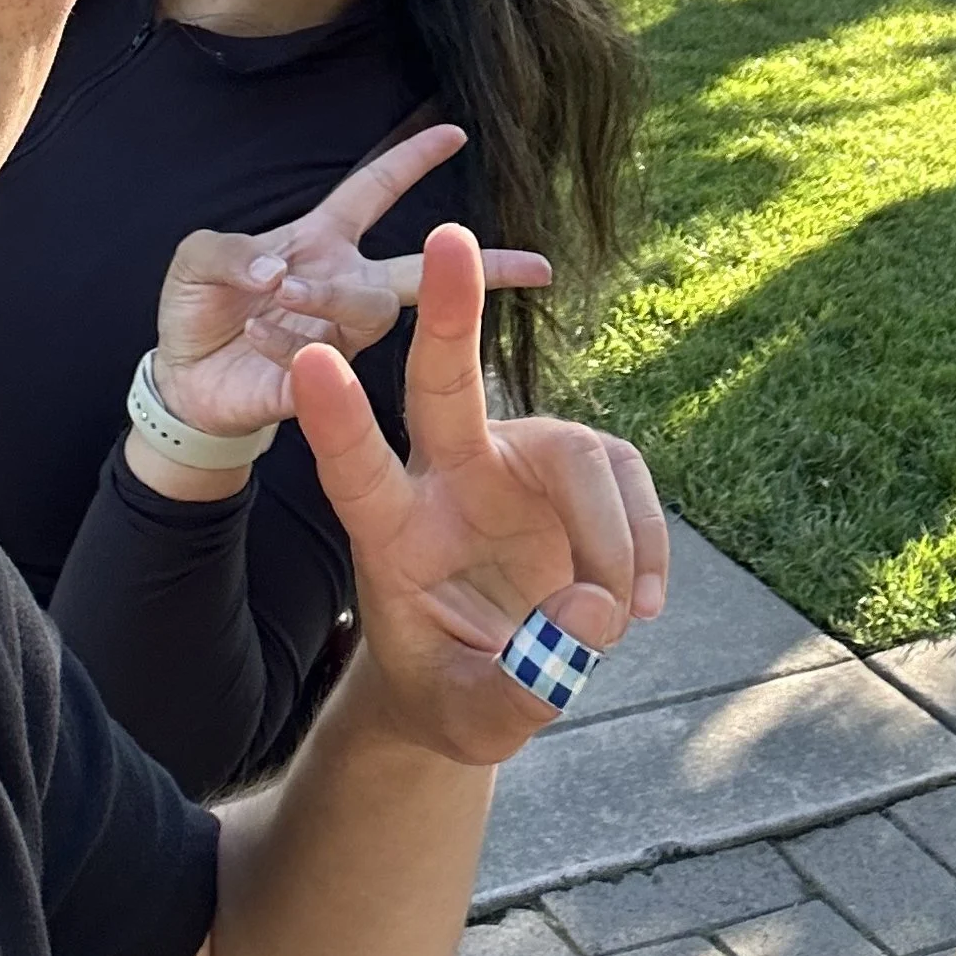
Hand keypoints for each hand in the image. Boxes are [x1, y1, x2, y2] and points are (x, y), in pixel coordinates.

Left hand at [150, 125, 552, 445]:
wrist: (180, 380)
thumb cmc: (198, 306)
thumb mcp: (198, 259)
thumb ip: (231, 255)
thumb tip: (276, 272)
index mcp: (320, 239)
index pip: (375, 189)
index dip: (411, 158)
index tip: (455, 132)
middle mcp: (343, 283)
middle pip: (422, 271)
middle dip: (484, 265)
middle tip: (536, 267)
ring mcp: (339, 337)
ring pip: (371, 310)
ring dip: (325, 297)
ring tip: (280, 297)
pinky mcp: (324, 385)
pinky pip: (328, 361)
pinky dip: (289, 346)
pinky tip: (259, 339)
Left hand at [288, 223, 668, 764]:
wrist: (488, 679)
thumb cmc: (454, 691)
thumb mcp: (472, 719)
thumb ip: (519, 688)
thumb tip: (589, 619)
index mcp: (391, 533)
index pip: (355, 470)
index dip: (335, 420)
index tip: (308, 360)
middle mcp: (448, 476)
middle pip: (444, 385)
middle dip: (447, 311)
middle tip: (450, 236)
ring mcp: (514, 464)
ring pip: (578, 453)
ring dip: (613, 540)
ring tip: (620, 624)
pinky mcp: (574, 471)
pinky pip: (626, 479)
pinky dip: (647, 545)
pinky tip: (642, 606)